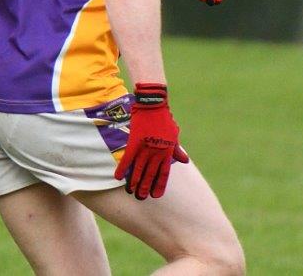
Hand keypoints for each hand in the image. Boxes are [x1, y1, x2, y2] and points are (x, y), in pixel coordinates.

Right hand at [114, 83, 188, 199]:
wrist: (154, 105)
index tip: (156, 195)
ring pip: (139, 169)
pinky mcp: (134, 142)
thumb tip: (185, 161)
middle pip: (150, 174)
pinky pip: (127, 158)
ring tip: (131, 192)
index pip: (164, 173)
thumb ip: (177, 149)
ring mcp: (145, 148)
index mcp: (166, 152)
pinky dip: (122, 168)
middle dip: (146, 186)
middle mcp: (156, 152)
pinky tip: (117, 177)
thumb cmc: (165, 118)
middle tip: (141, 198)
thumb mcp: (174, 134)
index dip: (159, 185)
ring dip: (134, 182)